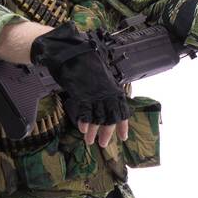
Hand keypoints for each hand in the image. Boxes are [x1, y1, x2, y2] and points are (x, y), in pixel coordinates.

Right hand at [31, 22, 129, 145]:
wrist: (74, 52)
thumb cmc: (87, 63)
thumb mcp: (102, 77)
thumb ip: (106, 91)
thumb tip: (108, 105)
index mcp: (113, 89)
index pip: (122, 111)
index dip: (123, 125)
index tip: (123, 137)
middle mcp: (106, 94)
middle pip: (110, 118)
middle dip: (107, 133)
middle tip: (103, 144)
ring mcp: (94, 94)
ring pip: (96, 118)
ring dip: (93, 131)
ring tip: (89, 141)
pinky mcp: (81, 94)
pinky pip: (84, 112)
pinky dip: (83, 122)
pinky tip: (82, 128)